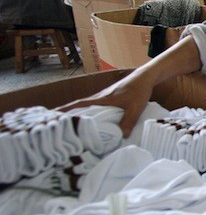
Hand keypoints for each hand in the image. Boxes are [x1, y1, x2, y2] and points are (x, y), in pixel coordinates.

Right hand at [57, 37, 202, 136]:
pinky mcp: (110, 98)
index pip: (78, 105)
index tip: (50, 116)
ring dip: (79, 115)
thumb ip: (128, 121)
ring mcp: (104, 97)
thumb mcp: (135, 107)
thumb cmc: (138, 90)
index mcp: (101, 99)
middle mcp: (99, 98)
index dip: (64, 110)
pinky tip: (91, 122)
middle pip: (79, 107)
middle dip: (67, 116)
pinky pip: (95, 107)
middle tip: (56, 128)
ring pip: (87, 107)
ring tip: (70, 128)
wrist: (145, 77)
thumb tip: (121, 137)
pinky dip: (89, 113)